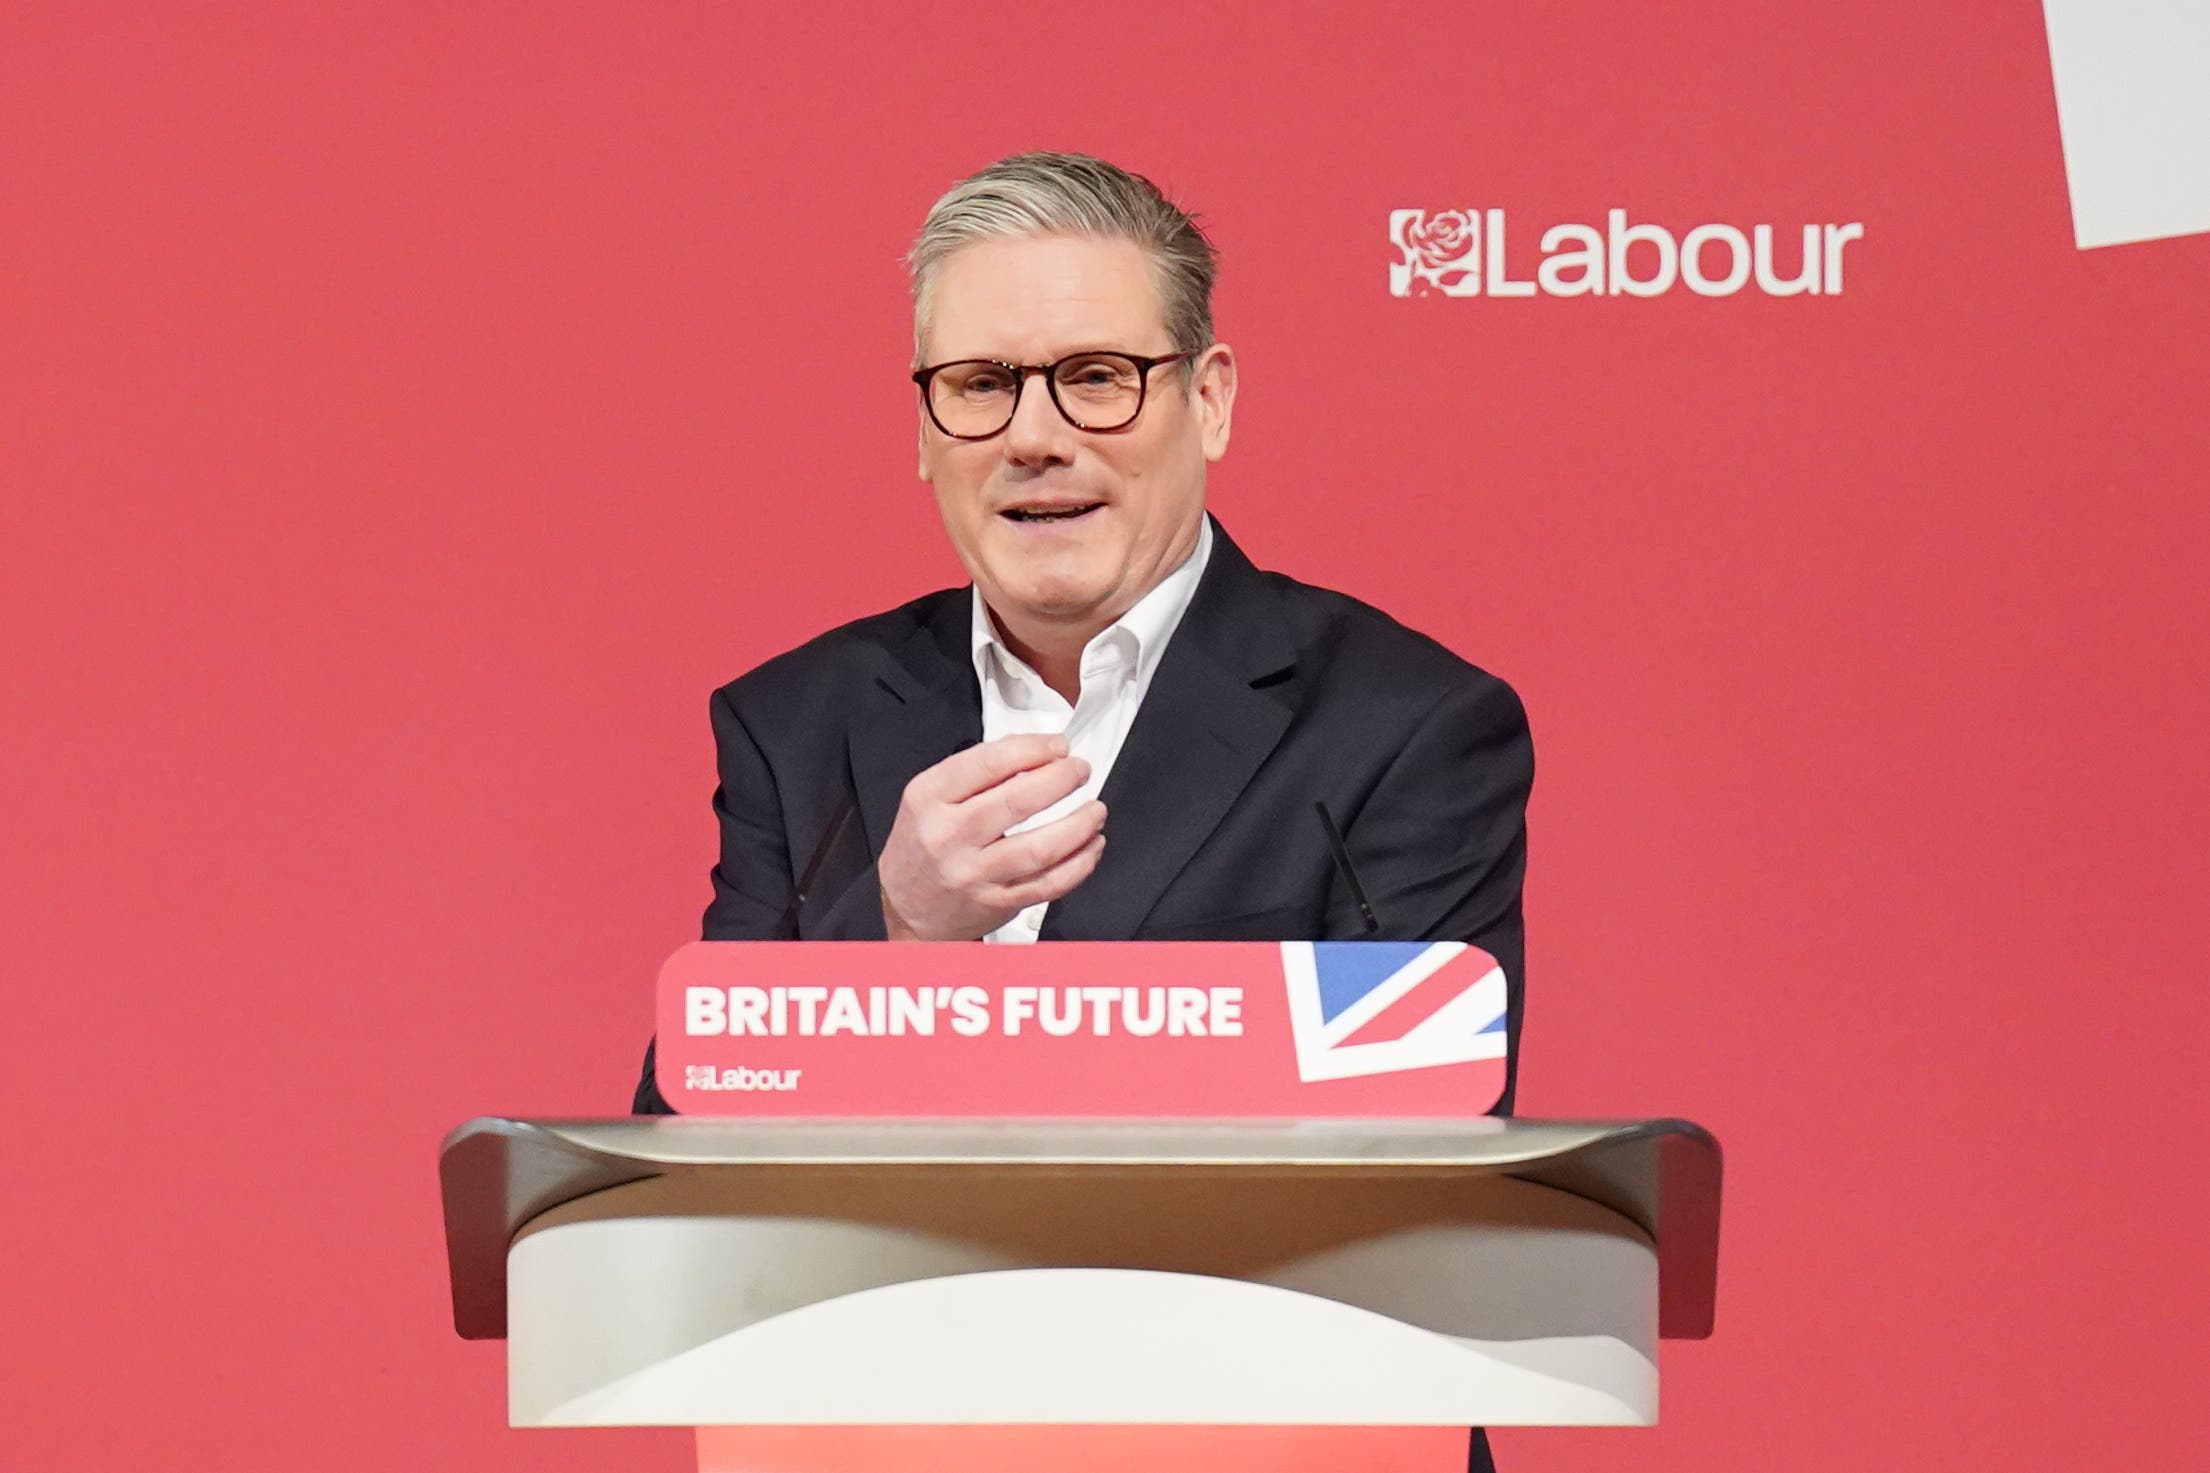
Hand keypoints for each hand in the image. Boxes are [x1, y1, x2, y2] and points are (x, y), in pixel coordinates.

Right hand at [877, 733, 1107, 940]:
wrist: (906, 907)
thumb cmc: (923, 845)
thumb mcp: (929, 797)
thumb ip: (976, 772)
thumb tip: (1036, 752)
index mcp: (929, 799)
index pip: (989, 763)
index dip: (1033, 749)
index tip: (1057, 746)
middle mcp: (949, 836)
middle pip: (1019, 801)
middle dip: (1061, 780)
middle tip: (1079, 770)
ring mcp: (974, 874)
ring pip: (1040, 848)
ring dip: (1079, 825)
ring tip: (1095, 810)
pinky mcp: (997, 903)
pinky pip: (1049, 884)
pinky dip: (1079, 863)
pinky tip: (1090, 846)